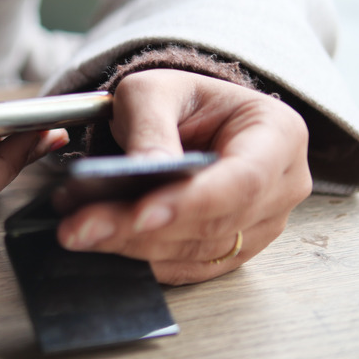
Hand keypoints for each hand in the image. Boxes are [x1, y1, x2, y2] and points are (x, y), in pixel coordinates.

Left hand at [56, 69, 311, 284]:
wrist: (192, 121)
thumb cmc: (181, 100)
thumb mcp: (157, 91)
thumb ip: (152, 127)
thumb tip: (144, 171)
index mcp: (278, 135)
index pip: (243, 179)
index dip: (193, 202)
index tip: (141, 215)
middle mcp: (281, 187)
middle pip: (214, 223)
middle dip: (142, 230)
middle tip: (81, 227)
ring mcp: (261, 226)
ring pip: (196, 252)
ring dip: (131, 247)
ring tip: (77, 230)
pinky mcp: (233, 251)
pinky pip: (187, 267)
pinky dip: (141, 259)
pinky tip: (100, 242)